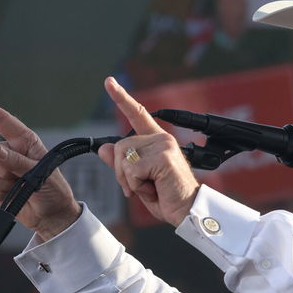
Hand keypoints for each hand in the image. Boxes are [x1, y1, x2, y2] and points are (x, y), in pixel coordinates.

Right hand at [0, 91, 80, 240]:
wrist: (51, 216)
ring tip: (19, 188)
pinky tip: (10, 196)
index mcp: (25, 142)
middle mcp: (9, 152)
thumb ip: (18, 162)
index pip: (3, 122)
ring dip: (0, 183)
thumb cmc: (53, 190)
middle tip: (20, 178)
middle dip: (2, 167)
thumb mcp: (42, 174)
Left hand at [98, 77, 199, 225]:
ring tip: (148, 187)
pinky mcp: (163, 156)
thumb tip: (104, 149)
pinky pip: (132, 170)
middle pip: (120, 147)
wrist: (188, 211)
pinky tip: (153, 188)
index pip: (138, 114)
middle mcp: (161, 138)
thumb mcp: (138, 180)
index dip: (122, 97)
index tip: (109, 82)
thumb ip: (121, 164)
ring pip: (123, 158)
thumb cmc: (167, 197)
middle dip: (121, 172)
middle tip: (138, 186)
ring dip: (129, 180)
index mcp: (156, 141)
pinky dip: (135, 185)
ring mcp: (163, 145)